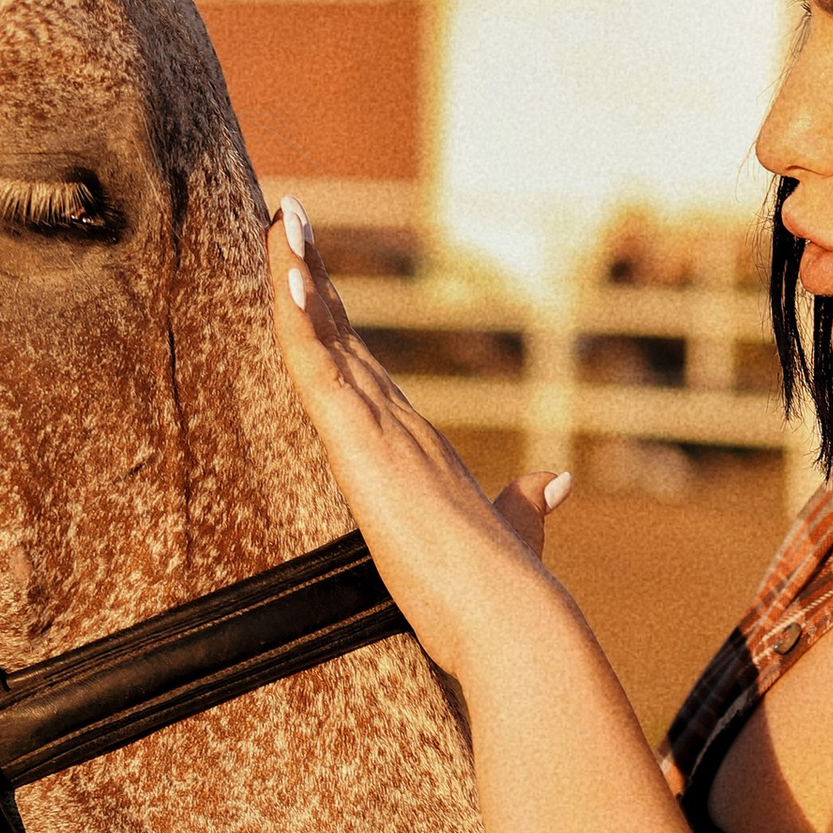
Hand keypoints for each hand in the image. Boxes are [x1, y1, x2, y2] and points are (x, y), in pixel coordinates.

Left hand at [270, 199, 570, 686]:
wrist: (512, 619)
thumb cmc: (501, 596)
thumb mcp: (508, 535)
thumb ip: (524, 506)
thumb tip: (552, 482)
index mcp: (417, 445)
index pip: (362, 368)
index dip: (332, 317)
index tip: (307, 268)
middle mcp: (400, 423)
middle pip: (340, 335)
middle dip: (309, 274)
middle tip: (286, 214)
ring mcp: (381, 429)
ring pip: (325, 337)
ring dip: (298, 273)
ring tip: (280, 215)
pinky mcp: (361, 444)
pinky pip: (317, 370)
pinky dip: (297, 321)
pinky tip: (284, 274)